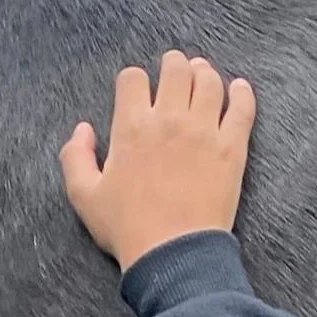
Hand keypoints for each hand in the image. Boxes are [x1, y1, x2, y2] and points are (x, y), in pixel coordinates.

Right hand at [58, 50, 254, 270]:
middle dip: (173, 63)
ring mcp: (205, 131)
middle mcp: (168, 120)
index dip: (132, 79)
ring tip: (203, 73)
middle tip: (174, 66)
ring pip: (209, 82)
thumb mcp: (82, 194)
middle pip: (175, 70)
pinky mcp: (232, 148)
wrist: (173, 252)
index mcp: (130, 127)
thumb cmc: (126, 226)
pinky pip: (242, 108)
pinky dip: (242, 93)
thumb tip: (83, 128)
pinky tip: (240, 88)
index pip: (133, 79)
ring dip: (204, 72)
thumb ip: (74, 155)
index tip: (135, 88)